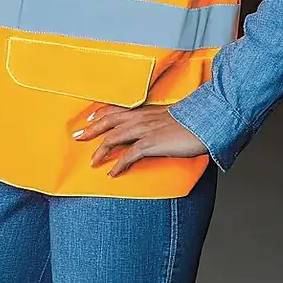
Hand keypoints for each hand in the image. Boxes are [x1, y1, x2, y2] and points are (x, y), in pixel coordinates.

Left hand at [74, 105, 207, 177]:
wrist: (206, 122)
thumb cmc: (192, 120)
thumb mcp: (171, 117)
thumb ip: (159, 121)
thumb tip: (156, 128)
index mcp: (144, 110)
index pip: (116, 110)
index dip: (100, 114)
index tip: (89, 118)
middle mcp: (140, 117)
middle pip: (108, 121)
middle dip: (91, 129)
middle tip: (77, 136)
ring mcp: (145, 130)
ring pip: (114, 138)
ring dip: (101, 150)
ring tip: (92, 161)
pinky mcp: (151, 144)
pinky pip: (129, 155)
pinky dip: (118, 164)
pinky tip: (112, 173)